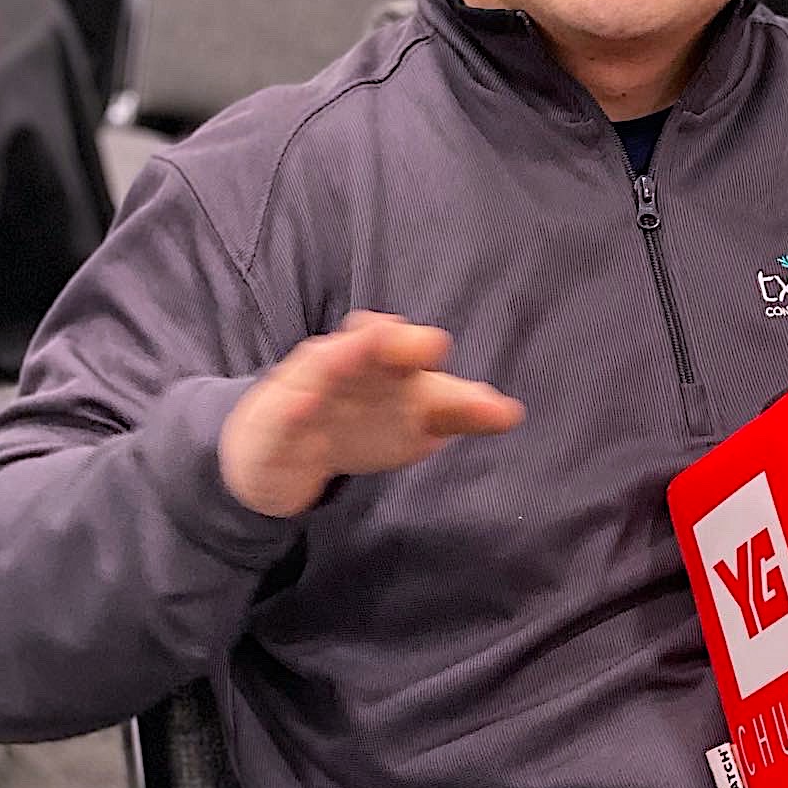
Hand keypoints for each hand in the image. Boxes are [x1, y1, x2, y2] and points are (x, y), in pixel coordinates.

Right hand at [220, 311, 524, 517]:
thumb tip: (512, 413)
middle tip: (428, 346)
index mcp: (384, 361)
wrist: (282, 446)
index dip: (422, 348)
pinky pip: (282, 413)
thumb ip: (460, 411)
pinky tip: (300, 406)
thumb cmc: (361, 418)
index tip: (442, 352)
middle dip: (395, 342)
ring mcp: (308, 386)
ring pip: (325, 366)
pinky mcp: (275, 419)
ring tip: (368, 343)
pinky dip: (292, 407)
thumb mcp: (415, 418)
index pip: (407, 348)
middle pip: (370, 346)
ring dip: (346, 355)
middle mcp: (347, 362)